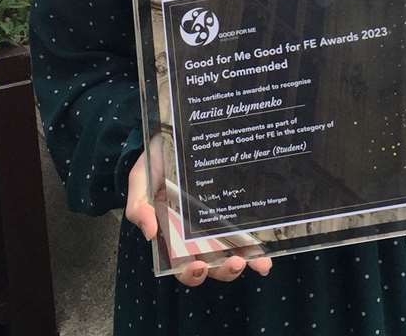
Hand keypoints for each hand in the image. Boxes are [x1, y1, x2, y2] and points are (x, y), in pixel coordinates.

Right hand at [124, 138, 271, 286]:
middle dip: (224, 270)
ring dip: (245, 262)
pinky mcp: (235, 206)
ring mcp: (220, 221)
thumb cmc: (155, 162)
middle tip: (233, 263)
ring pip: (233, 252)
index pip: (182, 264)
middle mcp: (198, 234)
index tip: (198, 266)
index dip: (190, 272)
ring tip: (253, 260)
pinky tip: (266, 255)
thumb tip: (150, 233)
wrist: (172, 134)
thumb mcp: (141, 181)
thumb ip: (139, 205)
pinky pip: (248, 231)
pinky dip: (257, 247)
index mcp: (174, 234)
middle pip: (213, 264)